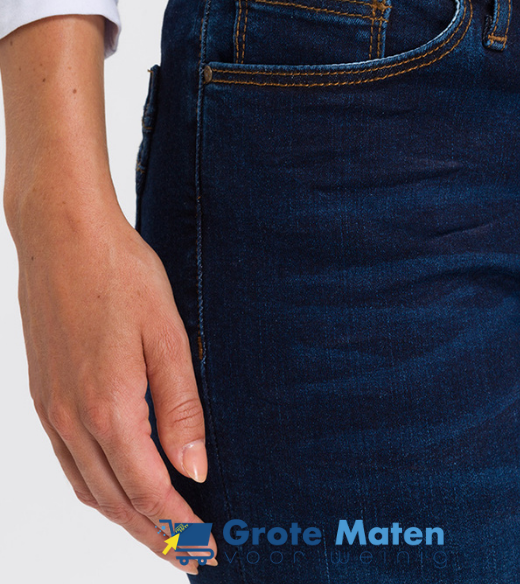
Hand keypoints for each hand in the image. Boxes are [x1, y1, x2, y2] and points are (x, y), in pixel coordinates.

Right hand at [14, 200, 216, 573]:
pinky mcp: (43, 396)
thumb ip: (181, 407)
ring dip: (125, 519)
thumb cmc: (121, 276)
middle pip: (118, 502)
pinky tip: (115, 487)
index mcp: (110, 407)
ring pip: (90, 488)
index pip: (151, 490)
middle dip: (155, 536)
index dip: (181, 523)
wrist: (63, 236)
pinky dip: (97, 488)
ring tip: (156, 534)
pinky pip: (69, 462)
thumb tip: (195, 467)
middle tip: (187, 557)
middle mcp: (73, 420)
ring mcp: (52, 410)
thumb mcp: (168, 337)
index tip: (206, 544)